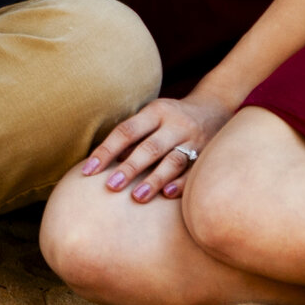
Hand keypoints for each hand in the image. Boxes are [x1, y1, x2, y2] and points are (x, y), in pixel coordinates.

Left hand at [79, 95, 231, 201]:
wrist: (216, 107)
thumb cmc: (171, 118)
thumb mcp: (152, 116)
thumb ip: (133, 136)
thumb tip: (101, 163)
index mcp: (156, 111)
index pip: (126, 131)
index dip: (106, 151)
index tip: (88, 171)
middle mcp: (176, 124)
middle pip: (150, 147)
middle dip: (130, 167)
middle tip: (111, 186)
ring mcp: (195, 139)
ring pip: (173, 160)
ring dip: (154, 179)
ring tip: (137, 197)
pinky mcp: (209, 154)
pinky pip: (194, 171)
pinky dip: (181, 183)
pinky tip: (167, 195)